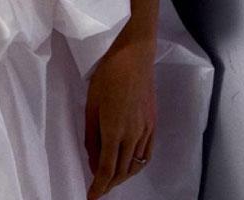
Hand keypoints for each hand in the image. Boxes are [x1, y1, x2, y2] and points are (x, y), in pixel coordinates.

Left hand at [84, 37, 155, 199]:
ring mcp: (146, 130)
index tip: (92, 196)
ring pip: (136, 165)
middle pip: (122, 171)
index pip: (106, 169)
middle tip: (98, 189)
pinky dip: (137, 165)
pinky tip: (130, 165)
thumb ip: (91, 136)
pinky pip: (146, 154)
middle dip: (109, 184)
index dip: (99, 187)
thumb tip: (92, 159)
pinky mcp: (153, 124)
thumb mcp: (91, 105)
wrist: (134, 57)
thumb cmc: (108, 76)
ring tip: (111, 179)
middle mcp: (132, 135)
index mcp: (113, 130)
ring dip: (123, 176)